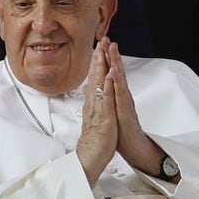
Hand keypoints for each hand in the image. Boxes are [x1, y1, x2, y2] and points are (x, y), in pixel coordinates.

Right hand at [76, 43, 117, 185]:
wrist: (90, 158)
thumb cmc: (94, 140)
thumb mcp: (94, 117)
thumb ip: (92, 103)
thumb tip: (90, 92)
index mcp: (93, 103)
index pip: (94, 78)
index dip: (96, 62)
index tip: (99, 47)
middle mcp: (93, 104)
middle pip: (95, 77)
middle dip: (98, 58)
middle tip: (101, 40)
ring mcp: (98, 110)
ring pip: (99, 85)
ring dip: (100, 68)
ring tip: (102, 52)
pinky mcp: (104, 118)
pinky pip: (105, 101)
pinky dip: (106, 87)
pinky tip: (108, 76)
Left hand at [106, 41, 163, 174]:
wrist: (132, 146)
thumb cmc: (121, 129)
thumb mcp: (110, 110)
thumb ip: (106, 97)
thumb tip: (98, 87)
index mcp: (116, 95)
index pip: (110, 73)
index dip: (105, 59)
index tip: (100, 44)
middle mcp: (122, 95)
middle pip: (116, 71)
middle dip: (112, 55)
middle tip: (108, 39)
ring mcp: (124, 102)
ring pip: (120, 79)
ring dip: (116, 63)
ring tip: (113, 49)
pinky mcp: (125, 110)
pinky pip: (120, 94)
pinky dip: (117, 82)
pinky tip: (114, 72)